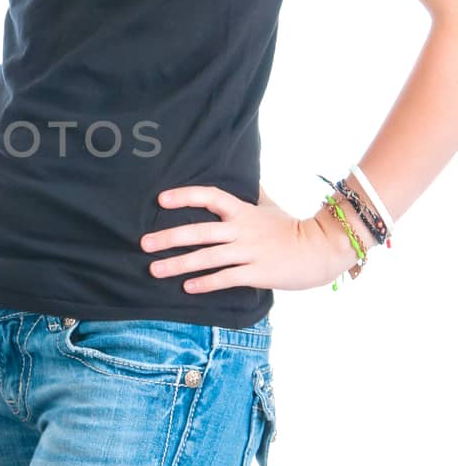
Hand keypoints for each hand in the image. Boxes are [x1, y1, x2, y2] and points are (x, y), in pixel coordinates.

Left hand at [140, 183, 362, 292]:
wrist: (322, 249)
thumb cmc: (293, 227)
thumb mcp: (270, 206)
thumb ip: (253, 195)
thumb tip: (246, 177)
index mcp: (243, 211)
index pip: (210, 197)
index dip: (185, 196)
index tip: (161, 200)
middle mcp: (242, 230)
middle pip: (200, 231)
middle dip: (169, 237)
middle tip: (144, 243)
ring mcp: (249, 252)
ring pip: (207, 257)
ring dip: (179, 264)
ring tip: (155, 270)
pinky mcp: (257, 273)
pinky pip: (226, 278)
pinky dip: (206, 283)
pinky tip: (187, 288)